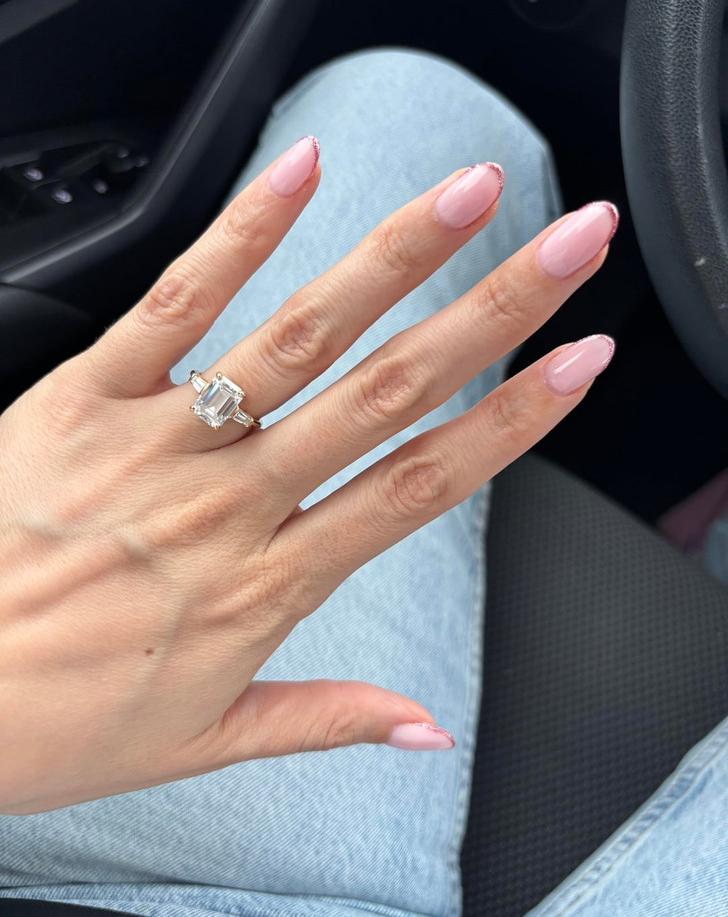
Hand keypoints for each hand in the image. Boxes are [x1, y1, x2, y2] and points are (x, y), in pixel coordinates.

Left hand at [0, 136, 616, 814]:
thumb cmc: (52, 720)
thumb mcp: (204, 741)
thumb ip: (326, 718)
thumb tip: (423, 729)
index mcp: (268, 582)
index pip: (421, 485)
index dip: (513, 420)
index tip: (576, 366)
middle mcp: (230, 500)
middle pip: (388, 389)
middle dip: (495, 310)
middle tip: (566, 247)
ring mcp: (161, 439)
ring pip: (300, 334)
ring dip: (395, 257)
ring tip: (465, 196)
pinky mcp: (86, 395)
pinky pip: (175, 301)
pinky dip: (240, 232)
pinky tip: (300, 174)